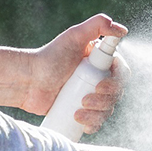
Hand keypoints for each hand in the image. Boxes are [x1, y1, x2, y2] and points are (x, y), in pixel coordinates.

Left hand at [21, 14, 128, 131]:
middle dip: (104, 101)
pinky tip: (82, 124)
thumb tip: (123, 30)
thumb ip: (98, 25)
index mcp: (101, 62)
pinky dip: (93, 125)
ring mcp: (90, 96)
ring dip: (97, 115)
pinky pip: (96, 123)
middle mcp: (98, 78)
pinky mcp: (81, 112)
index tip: (100, 86)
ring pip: (107, 110)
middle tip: (84, 100)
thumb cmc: (49, 57)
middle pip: (116, 94)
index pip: (121, 74)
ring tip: (77, 112)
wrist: (28, 81)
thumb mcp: (74, 36)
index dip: (116, 83)